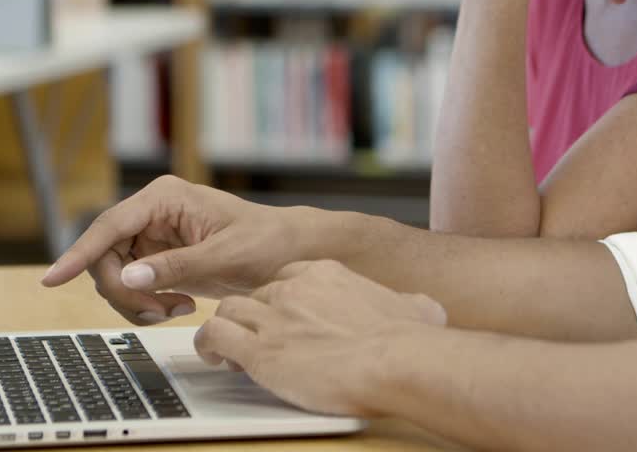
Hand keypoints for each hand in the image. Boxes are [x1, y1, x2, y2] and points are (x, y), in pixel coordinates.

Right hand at [41, 175, 299, 324]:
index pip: (110, 226)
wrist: (288, 252)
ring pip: (114, 276)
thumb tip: (128, 276)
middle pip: (105, 257)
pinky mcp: (156, 259)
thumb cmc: (266, 243)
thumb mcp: (225, 257)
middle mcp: (151, 213)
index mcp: (165, 198)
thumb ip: (176, 267)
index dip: (79, 253)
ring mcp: (151, 237)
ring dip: (136, 302)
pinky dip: (146, 305)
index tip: (53, 279)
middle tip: (158, 312)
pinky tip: (178, 307)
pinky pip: (131, 287)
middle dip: (124, 291)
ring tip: (176, 310)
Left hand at [194, 260, 446, 415]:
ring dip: (224, 327)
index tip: (283, 315)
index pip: (288, 276)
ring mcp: (275, 318)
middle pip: (256, 293)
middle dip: (254, 316)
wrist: (395, 360)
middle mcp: (295, 290)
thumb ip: (413, 303)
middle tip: (259, 338)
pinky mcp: (260, 351)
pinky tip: (217, 358)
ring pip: (228, 309)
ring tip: (227, 349)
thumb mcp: (418, 308)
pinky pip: (216, 336)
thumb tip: (425, 307)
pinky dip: (210, 345)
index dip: (281, 297)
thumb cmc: (408, 340)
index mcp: (328, 275)